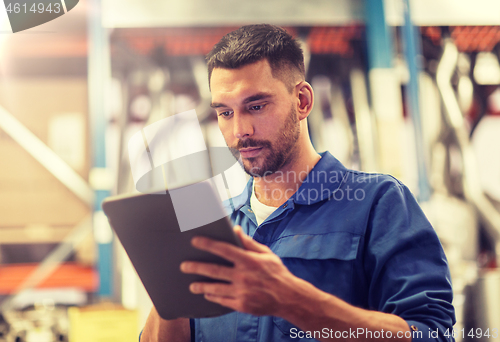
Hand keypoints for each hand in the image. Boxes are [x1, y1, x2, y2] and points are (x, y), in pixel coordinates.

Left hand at [180, 226, 297, 315]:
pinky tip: (207, 294)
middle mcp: (244, 276)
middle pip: (215, 271)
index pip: (225, 249)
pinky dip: (213, 297)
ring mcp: (242, 292)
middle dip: (196, 267)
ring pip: (215, 288)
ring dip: (201, 286)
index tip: (195, 240)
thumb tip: (235, 229)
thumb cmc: (276, 272)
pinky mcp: (242, 305)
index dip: (209, 244)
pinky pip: (223, 300)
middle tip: (183, 266)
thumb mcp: (265, 254)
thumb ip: (248, 243)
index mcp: (249, 260)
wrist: (288, 297)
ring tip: (191, 285)